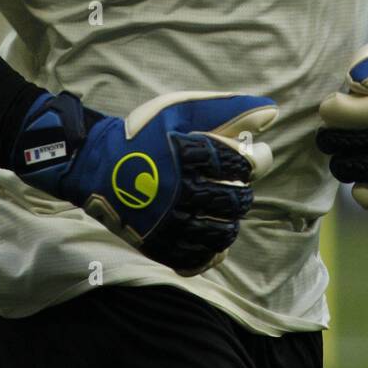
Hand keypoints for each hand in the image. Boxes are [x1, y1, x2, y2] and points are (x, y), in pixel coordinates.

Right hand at [8, 88, 276, 274]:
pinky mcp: (159, 244)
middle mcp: (182, 191)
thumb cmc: (144, 133)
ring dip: (231, 220)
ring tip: (224, 210)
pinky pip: (198, 259)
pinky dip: (212, 253)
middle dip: (243, 191)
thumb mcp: (181, 109)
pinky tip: (214, 240)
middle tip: (236, 185)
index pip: (245, 164)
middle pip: (238, 200)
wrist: (95, 164)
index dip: (255, 160)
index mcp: (190, 155)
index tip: (251, 158)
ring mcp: (170, 222)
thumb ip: (227, 110)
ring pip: (223, 232)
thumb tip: (272, 115)